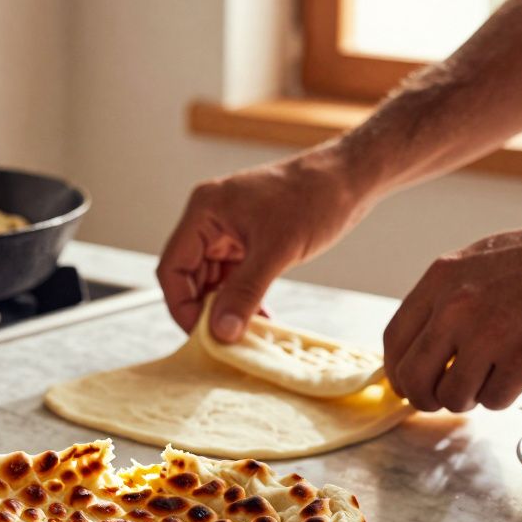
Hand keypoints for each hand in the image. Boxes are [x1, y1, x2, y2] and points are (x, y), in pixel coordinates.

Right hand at [156, 148, 368, 340]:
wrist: (349, 179)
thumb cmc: (314, 199)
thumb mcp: (277, 251)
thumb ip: (245, 292)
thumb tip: (221, 332)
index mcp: (204, 212)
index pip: (172, 268)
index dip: (182, 306)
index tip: (203, 336)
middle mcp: (210, 220)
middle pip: (189, 277)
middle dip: (205, 311)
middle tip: (225, 342)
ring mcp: (229, 231)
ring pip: (213, 281)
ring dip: (226, 309)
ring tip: (245, 335)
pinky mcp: (249, 240)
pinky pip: (235, 277)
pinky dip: (244, 299)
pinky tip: (260, 321)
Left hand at [383, 206, 521, 411]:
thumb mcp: (481, 262)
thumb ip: (449, 298)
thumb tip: (425, 340)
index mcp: (441, 281)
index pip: (395, 341)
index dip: (400, 372)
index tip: (410, 383)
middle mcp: (456, 308)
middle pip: (414, 378)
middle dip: (427, 398)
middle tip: (447, 397)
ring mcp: (489, 334)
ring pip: (453, 396)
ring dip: (471, 398)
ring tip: (494, 379)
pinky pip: (494, 400)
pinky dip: (505, 396)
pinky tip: (521, 375)